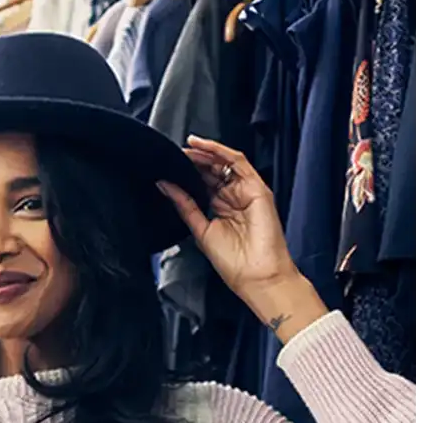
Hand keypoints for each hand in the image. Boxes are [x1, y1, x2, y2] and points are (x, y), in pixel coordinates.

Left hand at [158, 136, 326, 340]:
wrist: (256, 277)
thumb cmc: (234, 262)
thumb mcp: (200, 229)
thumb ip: (184, 205)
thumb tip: (165, 186)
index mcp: (221, 208)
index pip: (203, 182)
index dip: (187, 172)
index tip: (168, 164)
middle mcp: (234, 197)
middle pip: (213, 170)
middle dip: (194, 160)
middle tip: (174, 153)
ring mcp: (247, 191)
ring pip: (224, 163)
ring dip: (205, 152)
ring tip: (186, 147)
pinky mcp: (257, 188)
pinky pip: (238, 162)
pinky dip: (220, 151)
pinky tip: (204, 145)